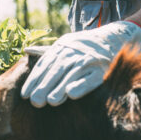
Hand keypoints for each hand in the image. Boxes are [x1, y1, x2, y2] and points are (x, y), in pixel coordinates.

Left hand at [21, 21, 140, 106]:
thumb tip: (26, 51)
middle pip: (56, 69)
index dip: (34, 79)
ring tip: (50, 101)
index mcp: (63, 45)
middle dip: (44, 85)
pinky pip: (91, 78)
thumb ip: (48, 51)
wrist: (116, 37)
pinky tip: (71, 94)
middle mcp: (75, 51)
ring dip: (60, 87)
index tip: (25, 95)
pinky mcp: (103, 68)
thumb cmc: (86, 46)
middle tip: (35, 102)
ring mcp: (89, 59)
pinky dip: (81, 85)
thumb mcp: (67, 43)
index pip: (45, 64)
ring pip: (71, 73)